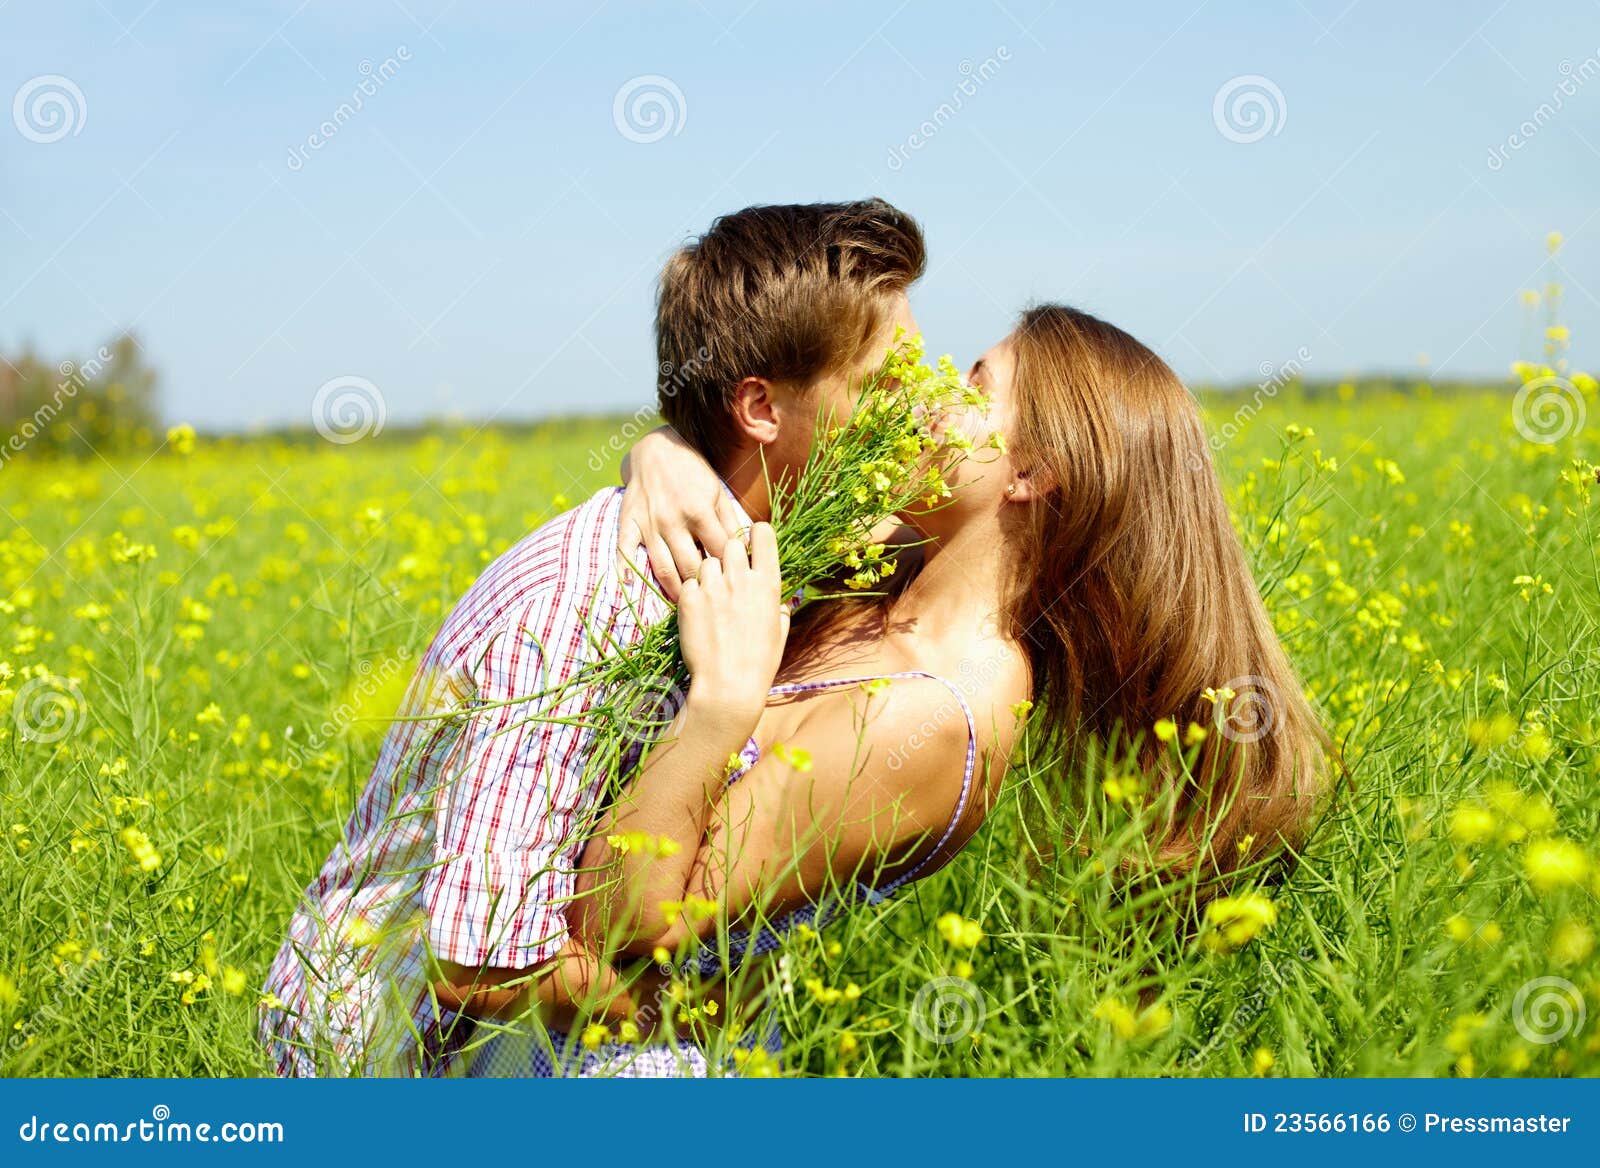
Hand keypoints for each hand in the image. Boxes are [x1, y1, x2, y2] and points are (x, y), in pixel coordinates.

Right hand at [618, 426, 745, 599]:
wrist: (656, 450)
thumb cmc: (692, 472)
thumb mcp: (717, 492)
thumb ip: (730, 522)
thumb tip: (748, 550)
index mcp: (699, 511)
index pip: (719, 551)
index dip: (730, 569)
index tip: (736, 585)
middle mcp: (673, 520)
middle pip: (690, 566)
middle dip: (704, 587)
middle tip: (714, 604)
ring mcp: (648, 524)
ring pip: (662, 568)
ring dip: (674, 590)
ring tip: (686, 606)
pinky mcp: (628, 523)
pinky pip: (624, 551)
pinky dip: (625, 570)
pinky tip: (631, 587)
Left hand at [677, 522, 787, 720]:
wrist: (728, 686)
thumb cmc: (759, 663)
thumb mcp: (780, 631)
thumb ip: (779, 606)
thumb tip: (777, 598)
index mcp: (768, 583)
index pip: (763, 534)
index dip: (757, 536)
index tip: (753, 545)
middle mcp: (741, 578)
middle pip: (731, 542)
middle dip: (730, 554)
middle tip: (729, 576)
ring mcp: (712, 587)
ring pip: (707, 562)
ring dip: (709, 574)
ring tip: (712, 599)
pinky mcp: (688, 599)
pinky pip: (689, 583)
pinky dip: (692, 594)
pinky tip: (699, 614)